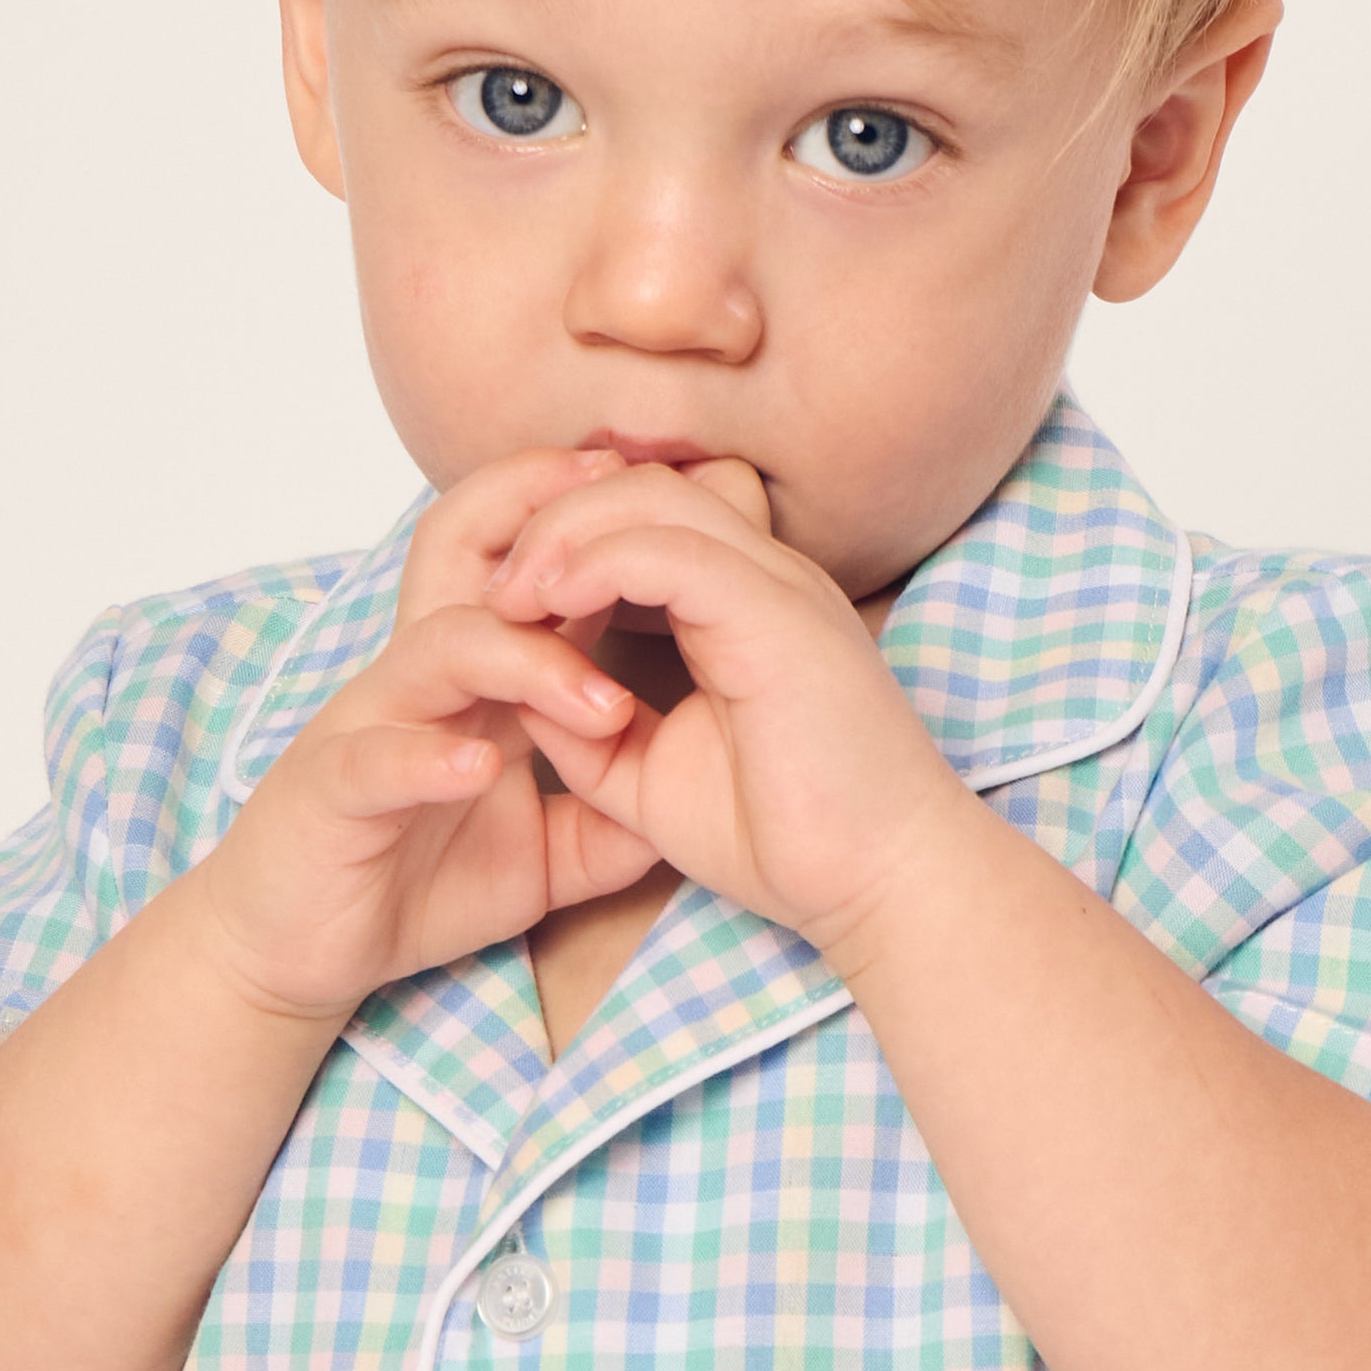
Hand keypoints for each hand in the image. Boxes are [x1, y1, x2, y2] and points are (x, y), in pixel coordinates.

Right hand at [182, 446, 661, 1020]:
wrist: (300, 950)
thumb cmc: (415, 883)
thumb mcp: (543, 859)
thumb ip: (609, 828)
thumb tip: (693, 813)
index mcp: (474, 681)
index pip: (526, 567)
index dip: (586, 518)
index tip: (670, 494)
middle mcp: (421, 680)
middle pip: (460, 551)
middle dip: (532, 507)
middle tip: (619, 496)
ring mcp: (371, 727)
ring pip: (438, 649)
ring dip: (525, 663)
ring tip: (606, 705)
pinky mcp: (328, 790)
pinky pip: (375, 759)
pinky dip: (428, 758)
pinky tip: (481, 768)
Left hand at [483, 458, 973, 953]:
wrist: (879, 884)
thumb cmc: (786, 837)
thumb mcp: (647, 773)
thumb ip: (584, 723)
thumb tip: (514, 682)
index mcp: (744, 604)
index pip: (647, 517)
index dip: (566, 538)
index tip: (503, 601)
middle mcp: (766, 577)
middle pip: (641, 486)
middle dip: (550, 519)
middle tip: (491, 589)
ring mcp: (778, 586)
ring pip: (651, 497)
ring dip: (562, 533)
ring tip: (506, 596)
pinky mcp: (777, 613)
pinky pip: (668, 548)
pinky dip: (595, 562)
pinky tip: (548, 604)